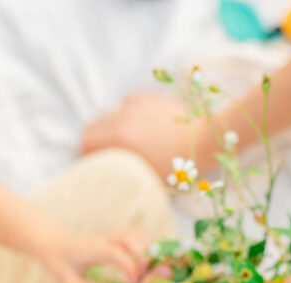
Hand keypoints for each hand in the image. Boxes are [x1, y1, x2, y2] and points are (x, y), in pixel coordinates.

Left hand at [40, 228, 148, 282]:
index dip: (128, 265)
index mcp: (91, 248)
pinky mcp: (117, 238)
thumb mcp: (62, 276)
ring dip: (148, 251)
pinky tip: (148, 268)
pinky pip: (137, 238)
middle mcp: (104, 239)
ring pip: (136, 235)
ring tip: (150, 273)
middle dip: (144, 255)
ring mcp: (112, 236)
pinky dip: (147, 250)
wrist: (54, 242)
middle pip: (131, 237)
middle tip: (149, 277)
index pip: (113, 252)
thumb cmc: (59, 260)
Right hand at [81, 93, 212, 177]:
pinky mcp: (147, 98)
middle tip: (108, 154)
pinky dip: (127, 114)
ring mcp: (134, 106)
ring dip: (111, 127)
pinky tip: (140, 125)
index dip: (87, 155)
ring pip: (108, 114)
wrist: (205, 139)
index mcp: (120, 138)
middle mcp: (122, 118)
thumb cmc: (179, 166)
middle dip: (95, 141)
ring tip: (127, 140)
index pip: (85, 141)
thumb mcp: (146, 175)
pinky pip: (126, 104)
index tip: (96, 164)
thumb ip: (122, 169)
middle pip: (92, 126)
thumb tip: (108, 171)